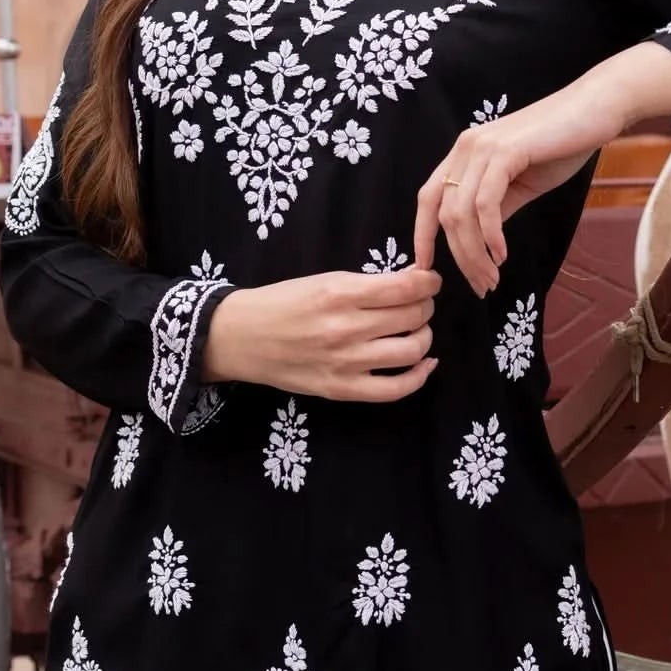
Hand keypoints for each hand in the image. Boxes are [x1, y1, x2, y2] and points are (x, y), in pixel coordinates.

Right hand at [202, 266, 440, 401]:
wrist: (241, 338)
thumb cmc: (282, 302)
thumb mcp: (323, 280)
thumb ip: (368, 284)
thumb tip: (414, 280)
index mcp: (340, 293)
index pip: (406, 288)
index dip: (428, 283)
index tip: (430, 281)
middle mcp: (346, 328)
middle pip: (413, 317)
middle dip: (425, 306)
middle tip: (419, 303)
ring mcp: (346, 363)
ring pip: (412, 350)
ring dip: (424, 336)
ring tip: (416, 329)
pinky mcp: (342, 389)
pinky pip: (395, 389)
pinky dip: (419, 376)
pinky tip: (423, 364)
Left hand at [413, 75, 628, 295]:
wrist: (597, 109)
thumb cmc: (563, 144)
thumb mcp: (521, 182)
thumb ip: (496, 206)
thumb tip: (479, 239)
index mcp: (464, 153)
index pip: (428, 199)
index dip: (421, 235)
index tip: (425, 269)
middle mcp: (465, 147)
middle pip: (444, 214)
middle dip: (459, 257)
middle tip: (480, 285)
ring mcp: (482, 147)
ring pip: (461, 213)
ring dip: (474, 254)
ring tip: (492, 276)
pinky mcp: (504, 151)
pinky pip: (486, 204)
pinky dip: (491, 235)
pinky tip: (502, 253)